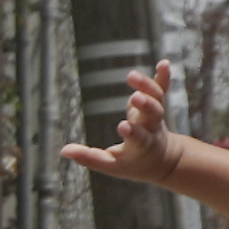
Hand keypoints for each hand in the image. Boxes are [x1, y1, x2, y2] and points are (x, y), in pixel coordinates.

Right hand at [61, 63, 182, 187]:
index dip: (132, 133)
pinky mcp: (158, 103)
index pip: (138, 138)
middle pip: (153, 115)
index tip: (123, 126)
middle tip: (136, 97)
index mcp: (140, 146)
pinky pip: (162, 88)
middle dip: (146, 106)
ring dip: (147, 86)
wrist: (161, 158)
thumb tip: (64, 151)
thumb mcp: (112, 165)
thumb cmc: (133, 163)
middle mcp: (152, 128)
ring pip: (156, 98)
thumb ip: (89, 158)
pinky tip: (164, 63)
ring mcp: (156, 115)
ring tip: (131, 76)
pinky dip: (163, 77)